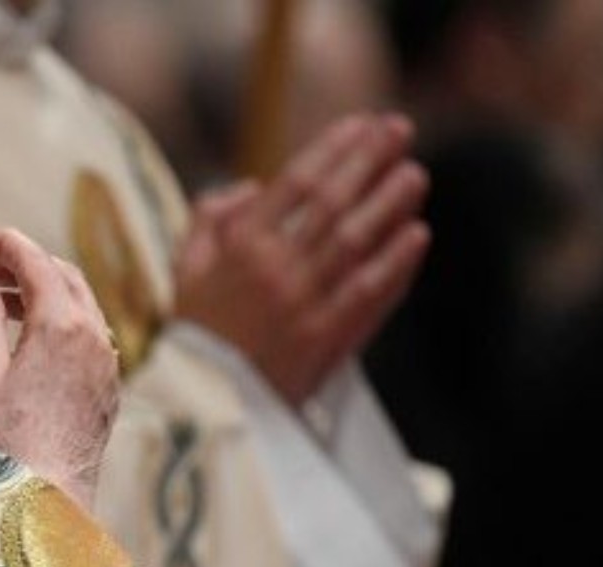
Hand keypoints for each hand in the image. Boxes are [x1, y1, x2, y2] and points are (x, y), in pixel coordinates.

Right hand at [0, 228, 120, 509]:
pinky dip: (63, 322)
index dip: (7, 245)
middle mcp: (94, 336)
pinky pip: (91, 336)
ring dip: (47, 293)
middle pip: (65, 276)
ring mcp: (107, 364)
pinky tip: (34, 340)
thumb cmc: (4, 442)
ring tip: (6, 304)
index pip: (35, 261)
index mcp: (60, 324)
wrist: (45, 502)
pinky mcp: (110, 389)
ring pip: (83, 306)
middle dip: (28, 264)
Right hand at [173, 113, 431, 407]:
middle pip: (332, 203)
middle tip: (401, 130)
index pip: (295, 184)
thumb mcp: (186, 272)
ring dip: (389, 204)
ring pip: (355, 242)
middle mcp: (274, 270)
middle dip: (369, 161)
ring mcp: (303, 305)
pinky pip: (369, 294)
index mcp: (239, 248)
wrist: (208, 407)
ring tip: (414, 176)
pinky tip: (417, 235)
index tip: (361, 124)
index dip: (332, 149)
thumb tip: (249, 187)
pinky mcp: (327, 341)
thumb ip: (209, 221)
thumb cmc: (197, 334)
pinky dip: (395, 263)